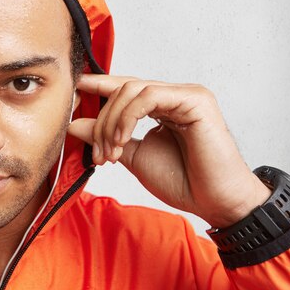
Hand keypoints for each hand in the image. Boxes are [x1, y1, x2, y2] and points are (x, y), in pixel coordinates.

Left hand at [67, 74, 270, 227]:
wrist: (215, 202)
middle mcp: (173, 96)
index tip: (74, 90)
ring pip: (132, 90)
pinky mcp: (195, 99)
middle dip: (103, 121)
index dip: (98, 86)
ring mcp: (185, 95)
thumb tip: (75, 124)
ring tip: (111, 153)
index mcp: (161, 107)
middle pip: (123, 90)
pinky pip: (149, 96)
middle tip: (100, 154)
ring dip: (112, 122)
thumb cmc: (183, 181)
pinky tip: (122, 140)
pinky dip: (128, 117)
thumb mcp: (133, 156)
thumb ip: (107, 138)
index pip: (125, 89)